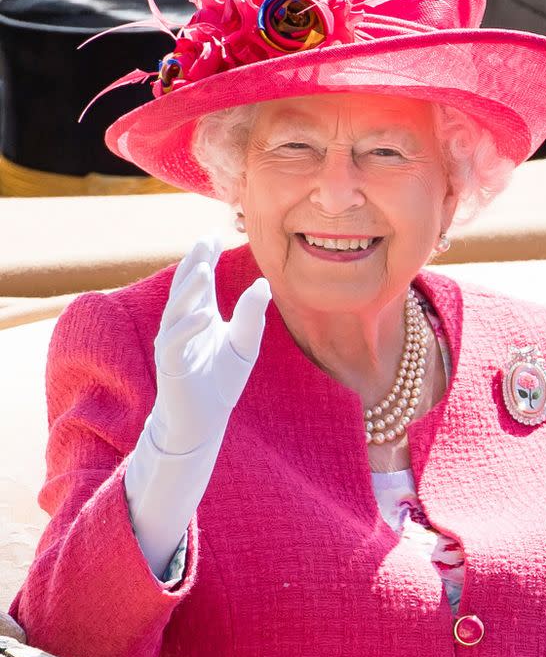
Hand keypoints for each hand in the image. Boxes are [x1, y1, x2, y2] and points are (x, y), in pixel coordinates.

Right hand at [150, 236, 270, 454]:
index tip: (215, 235)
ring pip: (177, 310)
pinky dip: (190, 327)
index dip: (205, 258)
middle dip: (194, 264)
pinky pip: (176, 342)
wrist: (203, 421)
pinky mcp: (170, 364)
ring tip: (205, 269)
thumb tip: (263, 284)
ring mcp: (173, 343)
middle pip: (186, 288)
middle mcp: (181, 324)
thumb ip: (250, 317)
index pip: (200, 281)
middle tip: (205, 241)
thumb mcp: (243, 346)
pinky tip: (206, 314)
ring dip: (190, 290)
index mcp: (198, 316)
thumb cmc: (220, 382)